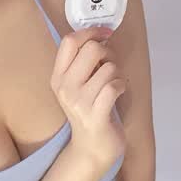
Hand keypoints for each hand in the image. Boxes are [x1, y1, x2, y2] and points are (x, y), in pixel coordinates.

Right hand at [50, 25, 125, 177]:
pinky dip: (122, 86)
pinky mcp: (95, 115)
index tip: (104, 34)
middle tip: (110, 65)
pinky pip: (114, 87)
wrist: (91, 148)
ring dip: (117, 73)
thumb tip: (100, 35)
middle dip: (108, 52)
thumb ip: (83, 62)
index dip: (90, 32)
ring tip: (114, 85)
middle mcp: (65, 88)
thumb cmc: (89, 111)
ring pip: (108, 68)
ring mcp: (79, 102)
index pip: (69, 41)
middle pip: (91, 49)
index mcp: (58, 77)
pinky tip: (119, 93)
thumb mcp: (77, 85)